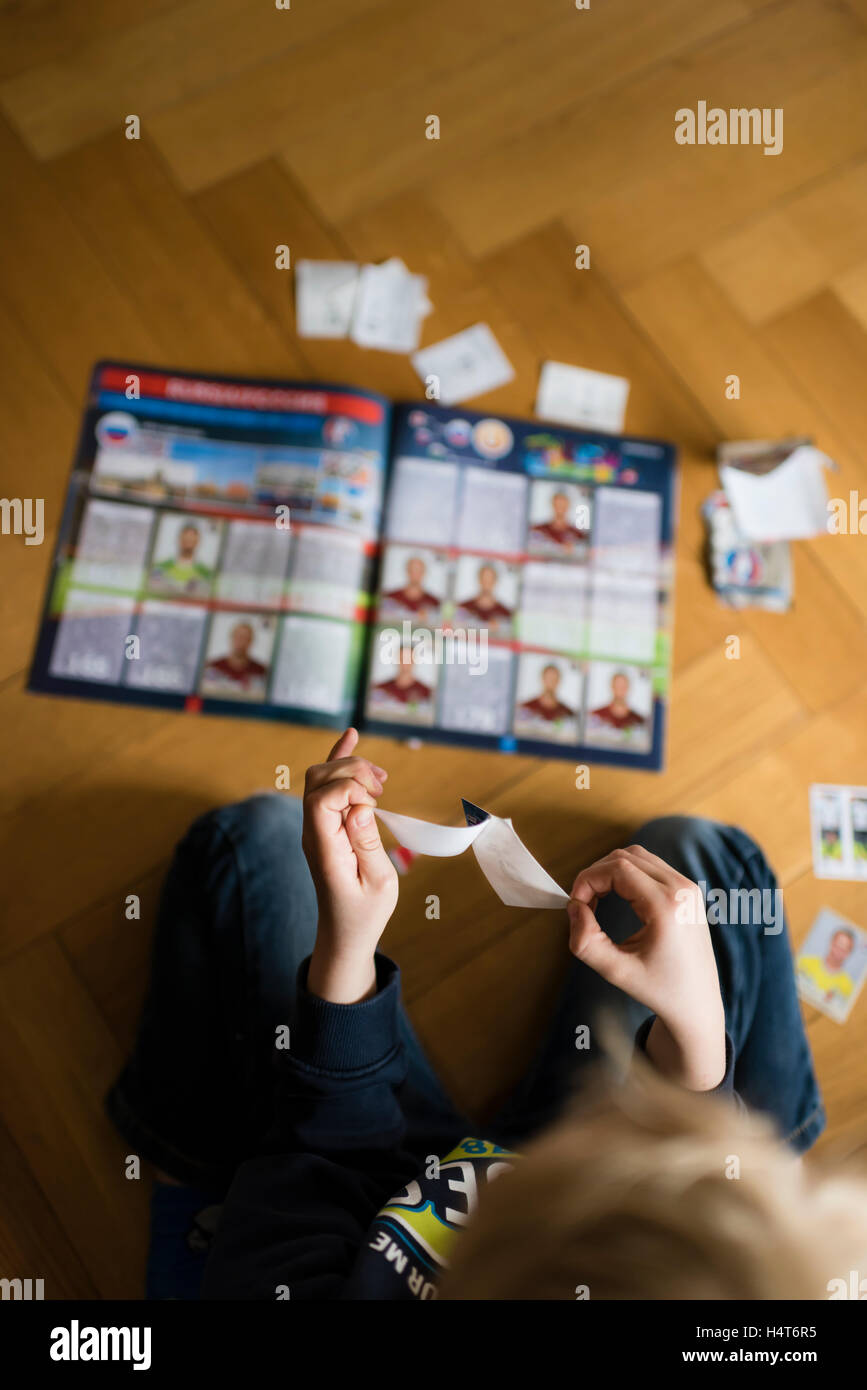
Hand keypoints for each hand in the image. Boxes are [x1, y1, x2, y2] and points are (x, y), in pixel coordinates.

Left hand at [302, 728, 397, 1002]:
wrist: (344, 933)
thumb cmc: (365, 913)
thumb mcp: (379, 884)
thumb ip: (368, 843)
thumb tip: (358, 806)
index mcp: (324, 849)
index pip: (321, 798)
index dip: (349, 788)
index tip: (376, 803)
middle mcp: (313, 833)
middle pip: (319, 778)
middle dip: (352, 771)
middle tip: (382, 790)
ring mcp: (315, 828)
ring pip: (321, 776)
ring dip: (351, 768)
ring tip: (380, 782)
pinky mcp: (325, 825)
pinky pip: (325, 786)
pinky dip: (339, 760)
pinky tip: (351, 737)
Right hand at [568, 845, 725, 1089]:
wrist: (698, 1003)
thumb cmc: (659, 990)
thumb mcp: (616, 972)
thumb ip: (585, 941)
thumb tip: (574, 907)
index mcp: (667, 906)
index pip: (617, 868)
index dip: (588, 880)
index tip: (576, 906)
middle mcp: (682, 889)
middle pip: (626, 856)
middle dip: (596, 875)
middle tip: (583, 905)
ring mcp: (688, 887)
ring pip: (638, 857)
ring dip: (610, 872)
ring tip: (597, 902)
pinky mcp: (688, 891)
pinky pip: (650, 867)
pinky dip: (626, 875)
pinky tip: (616, 899)